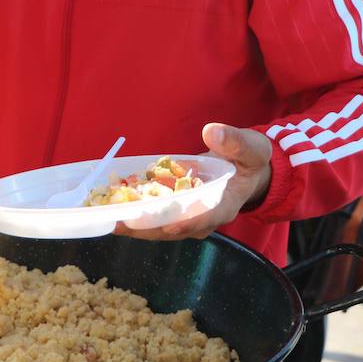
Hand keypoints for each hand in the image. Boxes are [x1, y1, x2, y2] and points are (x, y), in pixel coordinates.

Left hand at [117, 123, 272, 241]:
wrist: (248, 169)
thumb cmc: (251, 160)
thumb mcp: (252, 148)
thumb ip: (235, 142)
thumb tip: (211, 132)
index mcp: (225, 206)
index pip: (204, 219)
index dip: (185, 222)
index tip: (167, 224)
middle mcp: (204, 218)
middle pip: (173, 229)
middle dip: (147, 228)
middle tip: (120, 223)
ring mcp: (189, 216)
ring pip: (160, 226)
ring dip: (136, 224)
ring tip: (110, 220)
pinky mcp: (178, 209)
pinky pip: (156, 214)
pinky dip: (136, 211)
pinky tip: (114, 206)